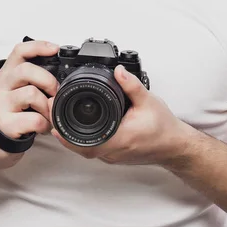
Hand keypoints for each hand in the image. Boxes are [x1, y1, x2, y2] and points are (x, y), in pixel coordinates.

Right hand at [0, 39, 59, 169]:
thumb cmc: (17, 114)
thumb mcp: (24, 91)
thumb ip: (37, 80)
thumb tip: (63, 75)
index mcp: (8, 74)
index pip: (19, 51)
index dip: (38, 46)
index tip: (55, 49)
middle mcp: (1, 86)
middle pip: (26, 70)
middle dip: (48, 80)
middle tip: (55, 92)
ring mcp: (0, 104)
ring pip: (31, 94)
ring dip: (47, 106)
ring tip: (47, 115)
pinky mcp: (5, 124)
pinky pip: (35, 119)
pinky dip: (45, 124)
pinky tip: (42, 127)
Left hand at [47, 65, 189, 166]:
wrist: (175, 145)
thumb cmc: (164, 127)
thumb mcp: (148, 100)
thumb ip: (131, 85)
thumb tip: (118, 71)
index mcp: (119, 139)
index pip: (84, 141)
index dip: (65, 133)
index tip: (54, 120)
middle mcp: (113, 151)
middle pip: (79, 147)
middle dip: (63, 132)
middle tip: (51, 114)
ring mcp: (113, 156)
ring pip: (85, 150)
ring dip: (71, 138)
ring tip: (59, 119)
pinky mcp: (115, 155)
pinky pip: (93, 149)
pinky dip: (82, 140)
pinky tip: (77, 129)